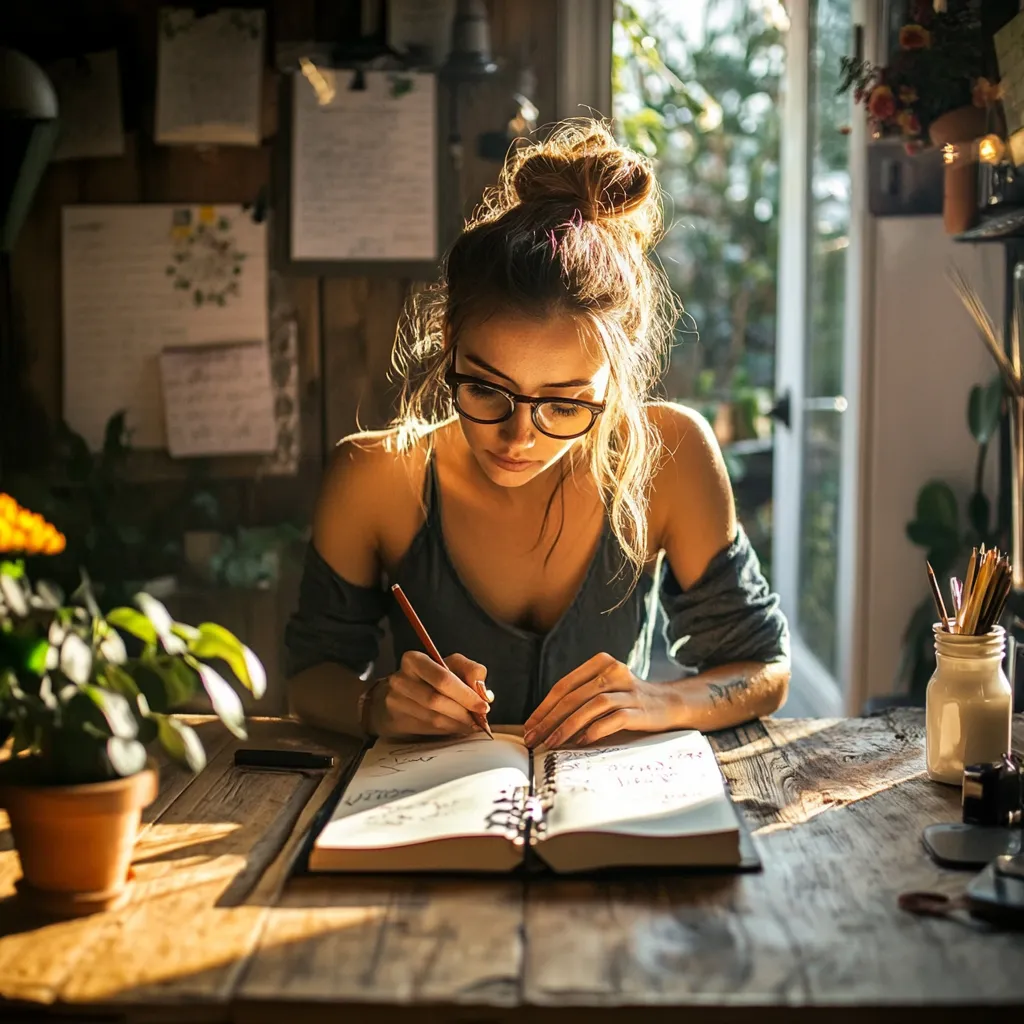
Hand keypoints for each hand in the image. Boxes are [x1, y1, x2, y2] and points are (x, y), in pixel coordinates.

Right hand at [366, 651, 491, 739]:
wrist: (391, 698)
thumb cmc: (428, 680)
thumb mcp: (448, 666)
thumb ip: (470, 673)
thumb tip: (485, 694)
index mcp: (414, 660)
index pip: (444, 677)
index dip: (467, 692)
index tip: (484, 704)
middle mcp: (401, 679)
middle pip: (437, 699)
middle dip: (464, 710)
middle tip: (481, 718)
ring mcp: (395, 701)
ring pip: (433, 717)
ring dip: (458, 723)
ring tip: (472, 725)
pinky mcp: (395, 720)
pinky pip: (427, 728)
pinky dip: (448, 730)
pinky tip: (458, 728)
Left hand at [523, 653, 677, 748]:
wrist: (669, 705)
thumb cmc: (627, 701)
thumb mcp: (603, 690)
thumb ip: (579, 698)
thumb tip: (543, 723)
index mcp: (600, 663)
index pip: (565, 685)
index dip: (544, 707)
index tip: (529, 726)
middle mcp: (614, 672)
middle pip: (574, 696)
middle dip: (549, 720)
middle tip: (534, 739)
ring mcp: (628, 690)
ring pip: (590, 706)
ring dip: (567, 727)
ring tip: (551, 744)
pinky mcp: (639, 709)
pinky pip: (612, 719)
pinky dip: (594, 730)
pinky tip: (580, 742)